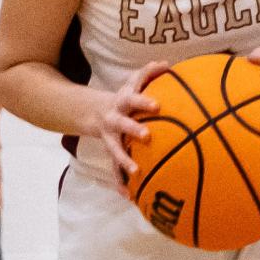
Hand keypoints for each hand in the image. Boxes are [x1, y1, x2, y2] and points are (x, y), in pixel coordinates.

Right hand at [93, 62, 168, 192]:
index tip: (157, 105)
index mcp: (122, 101)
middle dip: (133, 129)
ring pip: (115, 150)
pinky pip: (114, 169)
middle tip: (147, 136)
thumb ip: (148, 73)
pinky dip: (119, 182)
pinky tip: (128, 196)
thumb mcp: (132, 83)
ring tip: (135, 172)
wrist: (93, 112)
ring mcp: (110, 137)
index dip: (143, 101)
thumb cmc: (125, 97)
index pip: (133, 97)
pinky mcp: (110, 151)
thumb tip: (166, 63)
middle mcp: (114, 119)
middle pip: (122, 123)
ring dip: (124, 161)